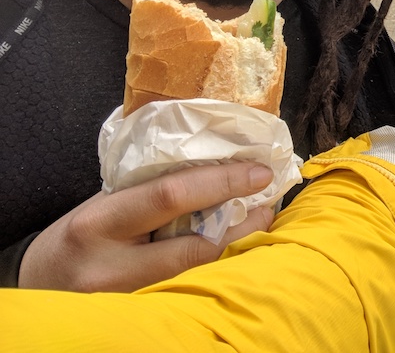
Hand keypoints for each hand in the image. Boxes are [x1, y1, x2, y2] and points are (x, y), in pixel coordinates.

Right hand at [18, 162, 273, 291]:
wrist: (38, 285)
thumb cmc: (79, 235)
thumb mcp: (105, 204)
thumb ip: (151, 190)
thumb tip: (216, 166)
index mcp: (100, 223)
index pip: (170, 196)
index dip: (222, 182)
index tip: (258, 173)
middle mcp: (112, 267)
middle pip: (195, 246)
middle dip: (241, 224)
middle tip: (268, 203)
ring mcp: (126, 300)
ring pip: (199, 274)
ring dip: (236, 247)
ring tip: (258, 223)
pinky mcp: (140, 317)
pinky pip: (190, 290)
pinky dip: (218, 269)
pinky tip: (234, 252)